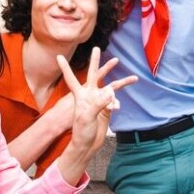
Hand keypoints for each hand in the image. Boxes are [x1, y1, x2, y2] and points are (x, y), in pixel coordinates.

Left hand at [53, 48, 136, 184]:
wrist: (88, 144)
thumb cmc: (82, 131)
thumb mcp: (87, 117)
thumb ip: (99, 104)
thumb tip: (111, 92)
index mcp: (80, 95)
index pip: (71, 79)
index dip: (65, 68)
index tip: (59, 56)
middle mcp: (89, 95)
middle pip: (94, 74)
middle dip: (96, 62)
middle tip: (97, 48)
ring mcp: (99, 100)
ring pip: (112, 86)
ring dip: (122, 82)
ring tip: (135, 78)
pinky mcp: (107, 108)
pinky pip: (115, 101)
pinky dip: (117, 104)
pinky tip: (115, 110)